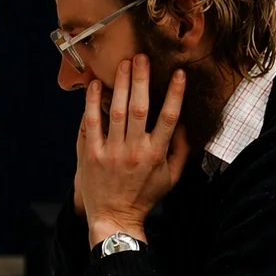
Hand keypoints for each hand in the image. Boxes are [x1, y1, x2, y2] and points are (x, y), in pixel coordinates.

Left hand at [76, 56, 191, 244]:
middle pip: (140, 108)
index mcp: (156, 154)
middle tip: (142, 57)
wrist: (115, 218)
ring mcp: (111, 152)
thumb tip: (184, 123)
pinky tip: (95, 86)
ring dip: (120, 85)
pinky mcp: (91, 155)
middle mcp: (134, 150)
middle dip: (141, 80)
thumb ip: (181, 150)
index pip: (169, 117)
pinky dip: (92, 103)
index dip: (174, 94)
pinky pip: (91, 124)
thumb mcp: (172, 177)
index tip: (178, 73)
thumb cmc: (145, 196)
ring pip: (116, 111)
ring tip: (123, 64)